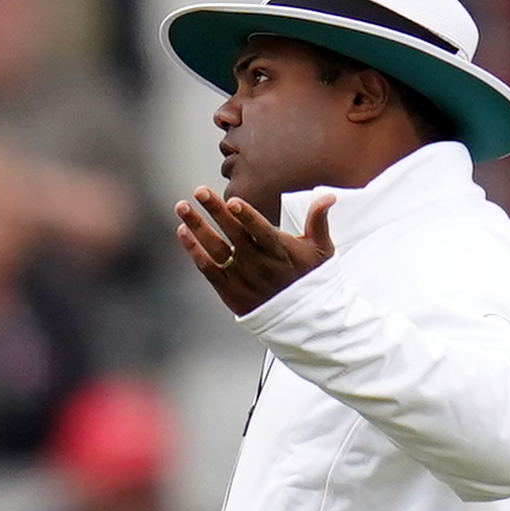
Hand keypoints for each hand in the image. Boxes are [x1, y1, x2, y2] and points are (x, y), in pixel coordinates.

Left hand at [176, 188, 334, 316]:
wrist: (301, 319)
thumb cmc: (312, 280)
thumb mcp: (321, 250)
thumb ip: (319, 221)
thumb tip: (327, 197)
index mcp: (280, 252)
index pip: (261, 232)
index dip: (246, 217)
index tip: (233, 201)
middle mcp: (258, 263)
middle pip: (233, 234)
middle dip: (215, 211)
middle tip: (199, 191)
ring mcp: (241, 276)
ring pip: (214, 248)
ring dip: (197, 226)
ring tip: (182, 207)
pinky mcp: (228, 288)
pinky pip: (207, 268)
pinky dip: (193, 250)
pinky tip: (183, 232)